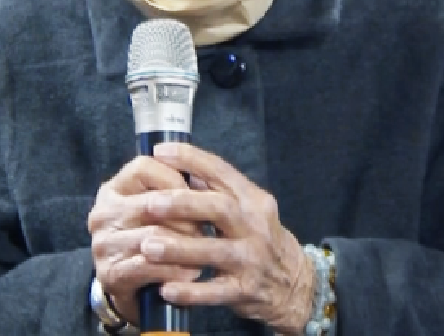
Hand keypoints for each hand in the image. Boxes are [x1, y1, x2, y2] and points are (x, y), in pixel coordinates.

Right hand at [88, 155, 206, 324]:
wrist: (136, 290)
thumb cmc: (155, 238)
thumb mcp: (161, 209)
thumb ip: (177, 188)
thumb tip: (206, 174)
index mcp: (114, 188)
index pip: (144, 167)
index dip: (175, 178)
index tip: (197, 194)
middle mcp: (103, 213)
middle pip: (152, 202)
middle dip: (187, 215)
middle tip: (208, 226)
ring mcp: (103, 244)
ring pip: (154, 236)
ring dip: (186, 244)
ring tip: (205, 250)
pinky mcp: (110, 273)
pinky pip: (151, 266)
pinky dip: (177, 269)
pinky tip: (192, 271)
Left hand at [138, 142, 314, 334]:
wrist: (295, 283)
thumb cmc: (261, 239)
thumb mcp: (249, 209)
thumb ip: (218, 191)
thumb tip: (183, 167)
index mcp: (253, 200)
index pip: (222, 172)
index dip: (191, 159)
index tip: (161, 152)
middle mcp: (255, 226)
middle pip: (220, 208)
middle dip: (183, 204)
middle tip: (150, 203)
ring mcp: (252, 260)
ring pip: (215, 252)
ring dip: (179, 248)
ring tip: (148, 245)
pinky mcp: (246, 290)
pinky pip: (215, 292)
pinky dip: (190, 291)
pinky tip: (165, 288)